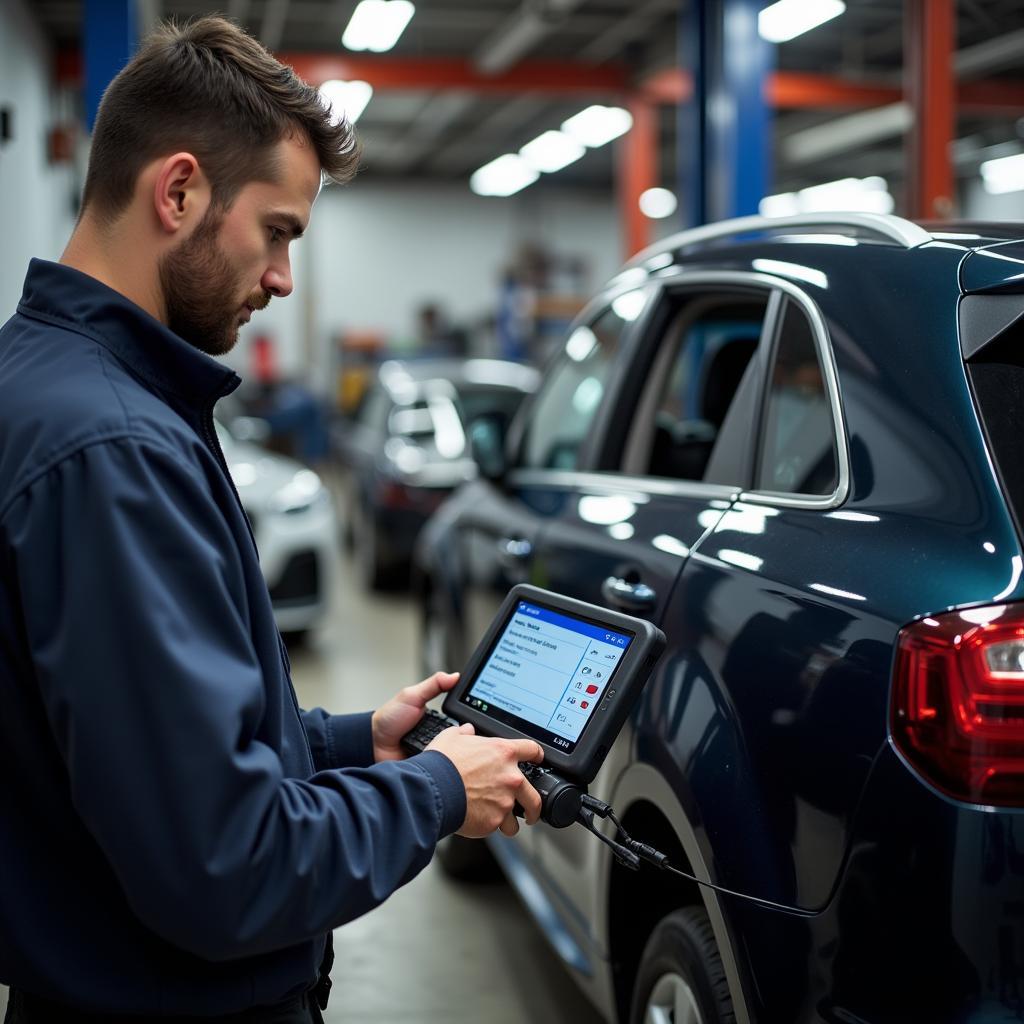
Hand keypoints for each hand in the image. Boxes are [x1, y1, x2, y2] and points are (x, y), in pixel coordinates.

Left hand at [371, 671, 459, 762]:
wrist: (373, 743)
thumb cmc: (389, 718)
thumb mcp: (412, 696)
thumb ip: (434, 684)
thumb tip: (455, 675)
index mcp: (438, 719)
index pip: (460, 720)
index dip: (466, 720)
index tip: (474, 717)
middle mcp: (438, 736)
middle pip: (459, 738)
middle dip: (460, 738)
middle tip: (458, 735)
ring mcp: (433, 751)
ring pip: (453, 753)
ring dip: (451, 751)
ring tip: (450, 748)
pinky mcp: (427, 765)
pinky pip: (440, 766)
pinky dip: (440, 763)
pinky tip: (442, 761)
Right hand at [427, 723, 543, 837]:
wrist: (432, 790)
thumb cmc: (441, 764)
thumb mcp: (451, 738)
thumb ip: (464, 733)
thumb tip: (467, 731)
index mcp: (504, 753)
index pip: (532, 750)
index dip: (536, 755)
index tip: (537, 760)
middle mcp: (511, 778)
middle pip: (535, 797)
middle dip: (534, 807)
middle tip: (530, 811)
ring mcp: (504, 802)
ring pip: (516, 820)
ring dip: (508, 822)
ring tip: (499, 822)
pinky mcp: (493, 822)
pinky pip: (496, 828)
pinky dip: (489, 827)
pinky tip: (478, 821)